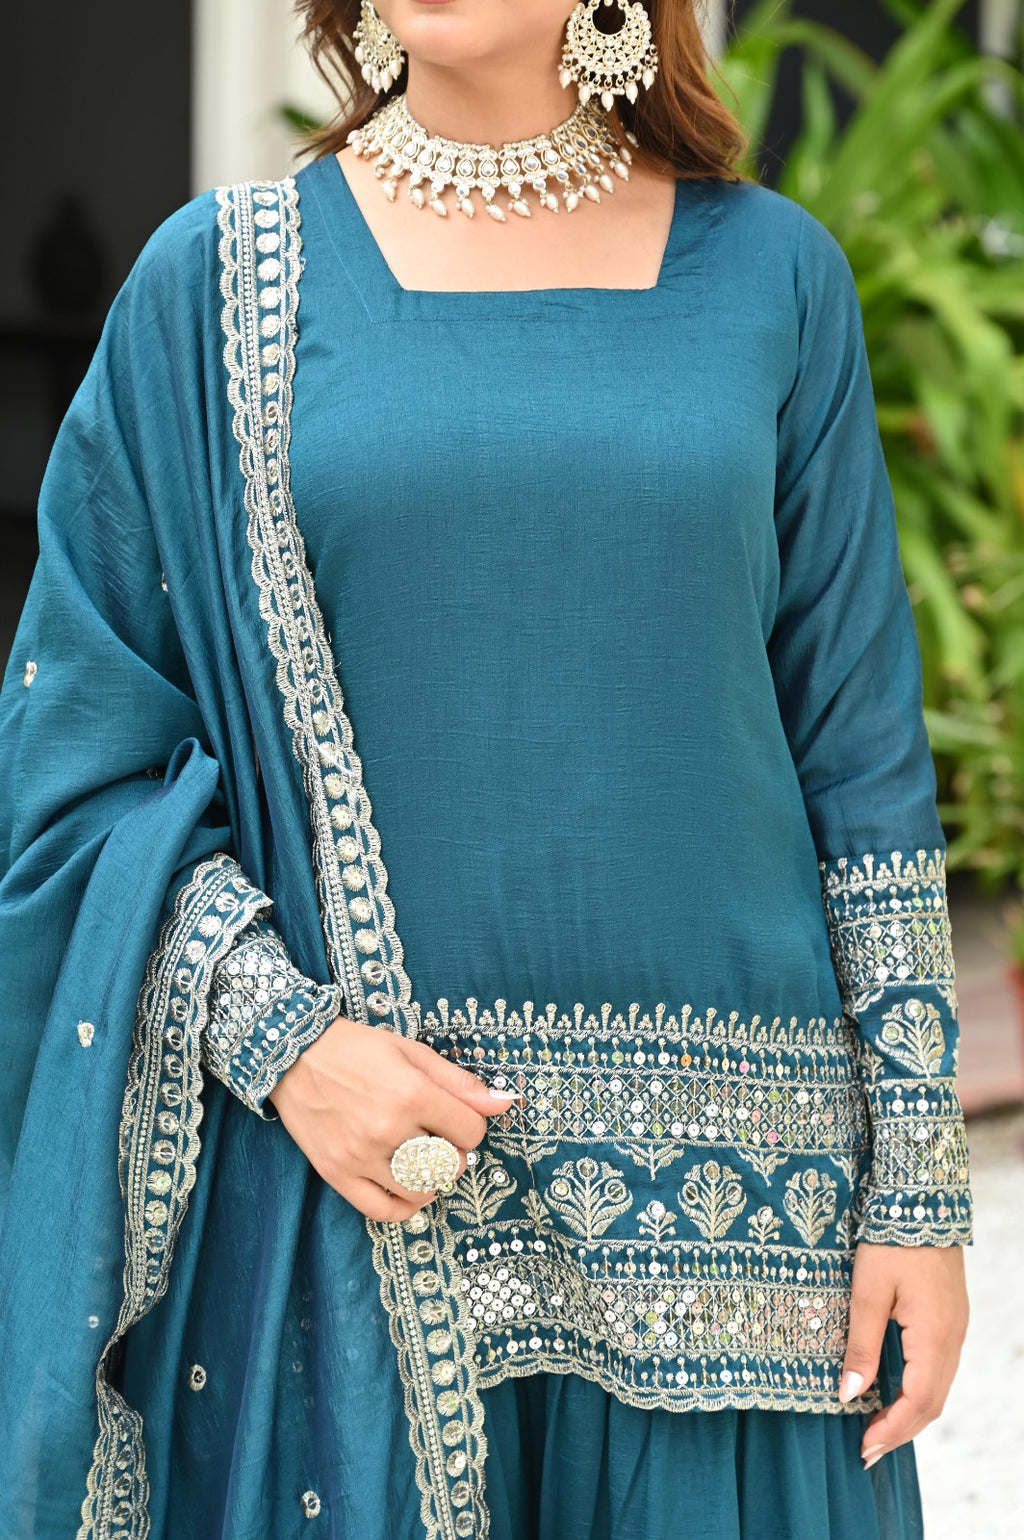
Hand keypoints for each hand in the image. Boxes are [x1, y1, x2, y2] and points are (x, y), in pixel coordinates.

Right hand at [266, 1014, 518, 1220]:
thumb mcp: (411, 1052)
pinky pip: (382, 1211)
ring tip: (423, 1161)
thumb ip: (459, 1082)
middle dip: (454, 1153)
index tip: (457, 1119)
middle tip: (439, 1138)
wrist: (293, 1055)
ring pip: (421, 1190)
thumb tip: (505, 1102)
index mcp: (411, 1093)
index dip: (471, 1126)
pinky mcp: (336, 1173)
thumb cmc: (356, 1049)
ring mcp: (360, 1155)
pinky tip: (409, 1189)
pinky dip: (405, 1207)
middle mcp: (387, 1128)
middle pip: (450, 1163)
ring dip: (432, 1179)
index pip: (471, 1131)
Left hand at [837, 1241, 968, 1467]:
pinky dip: (918, 1389)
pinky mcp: (950, 1317)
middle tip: (867, 1449)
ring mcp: (955, 1328)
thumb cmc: (889, 1243)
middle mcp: (952, 1339)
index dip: (891, 1430)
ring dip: (910, 1412)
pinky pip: (939, 1367)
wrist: (921, 1200)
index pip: (917, 1402)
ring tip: (877, 1426)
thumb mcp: (866, 1292)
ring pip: (938, 1386)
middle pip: (932, 1402)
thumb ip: (860, 1346)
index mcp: (933, 1337)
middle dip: (900, 1430)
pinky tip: (895, 1390)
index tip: (864, 1449)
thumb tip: (848, 1395)